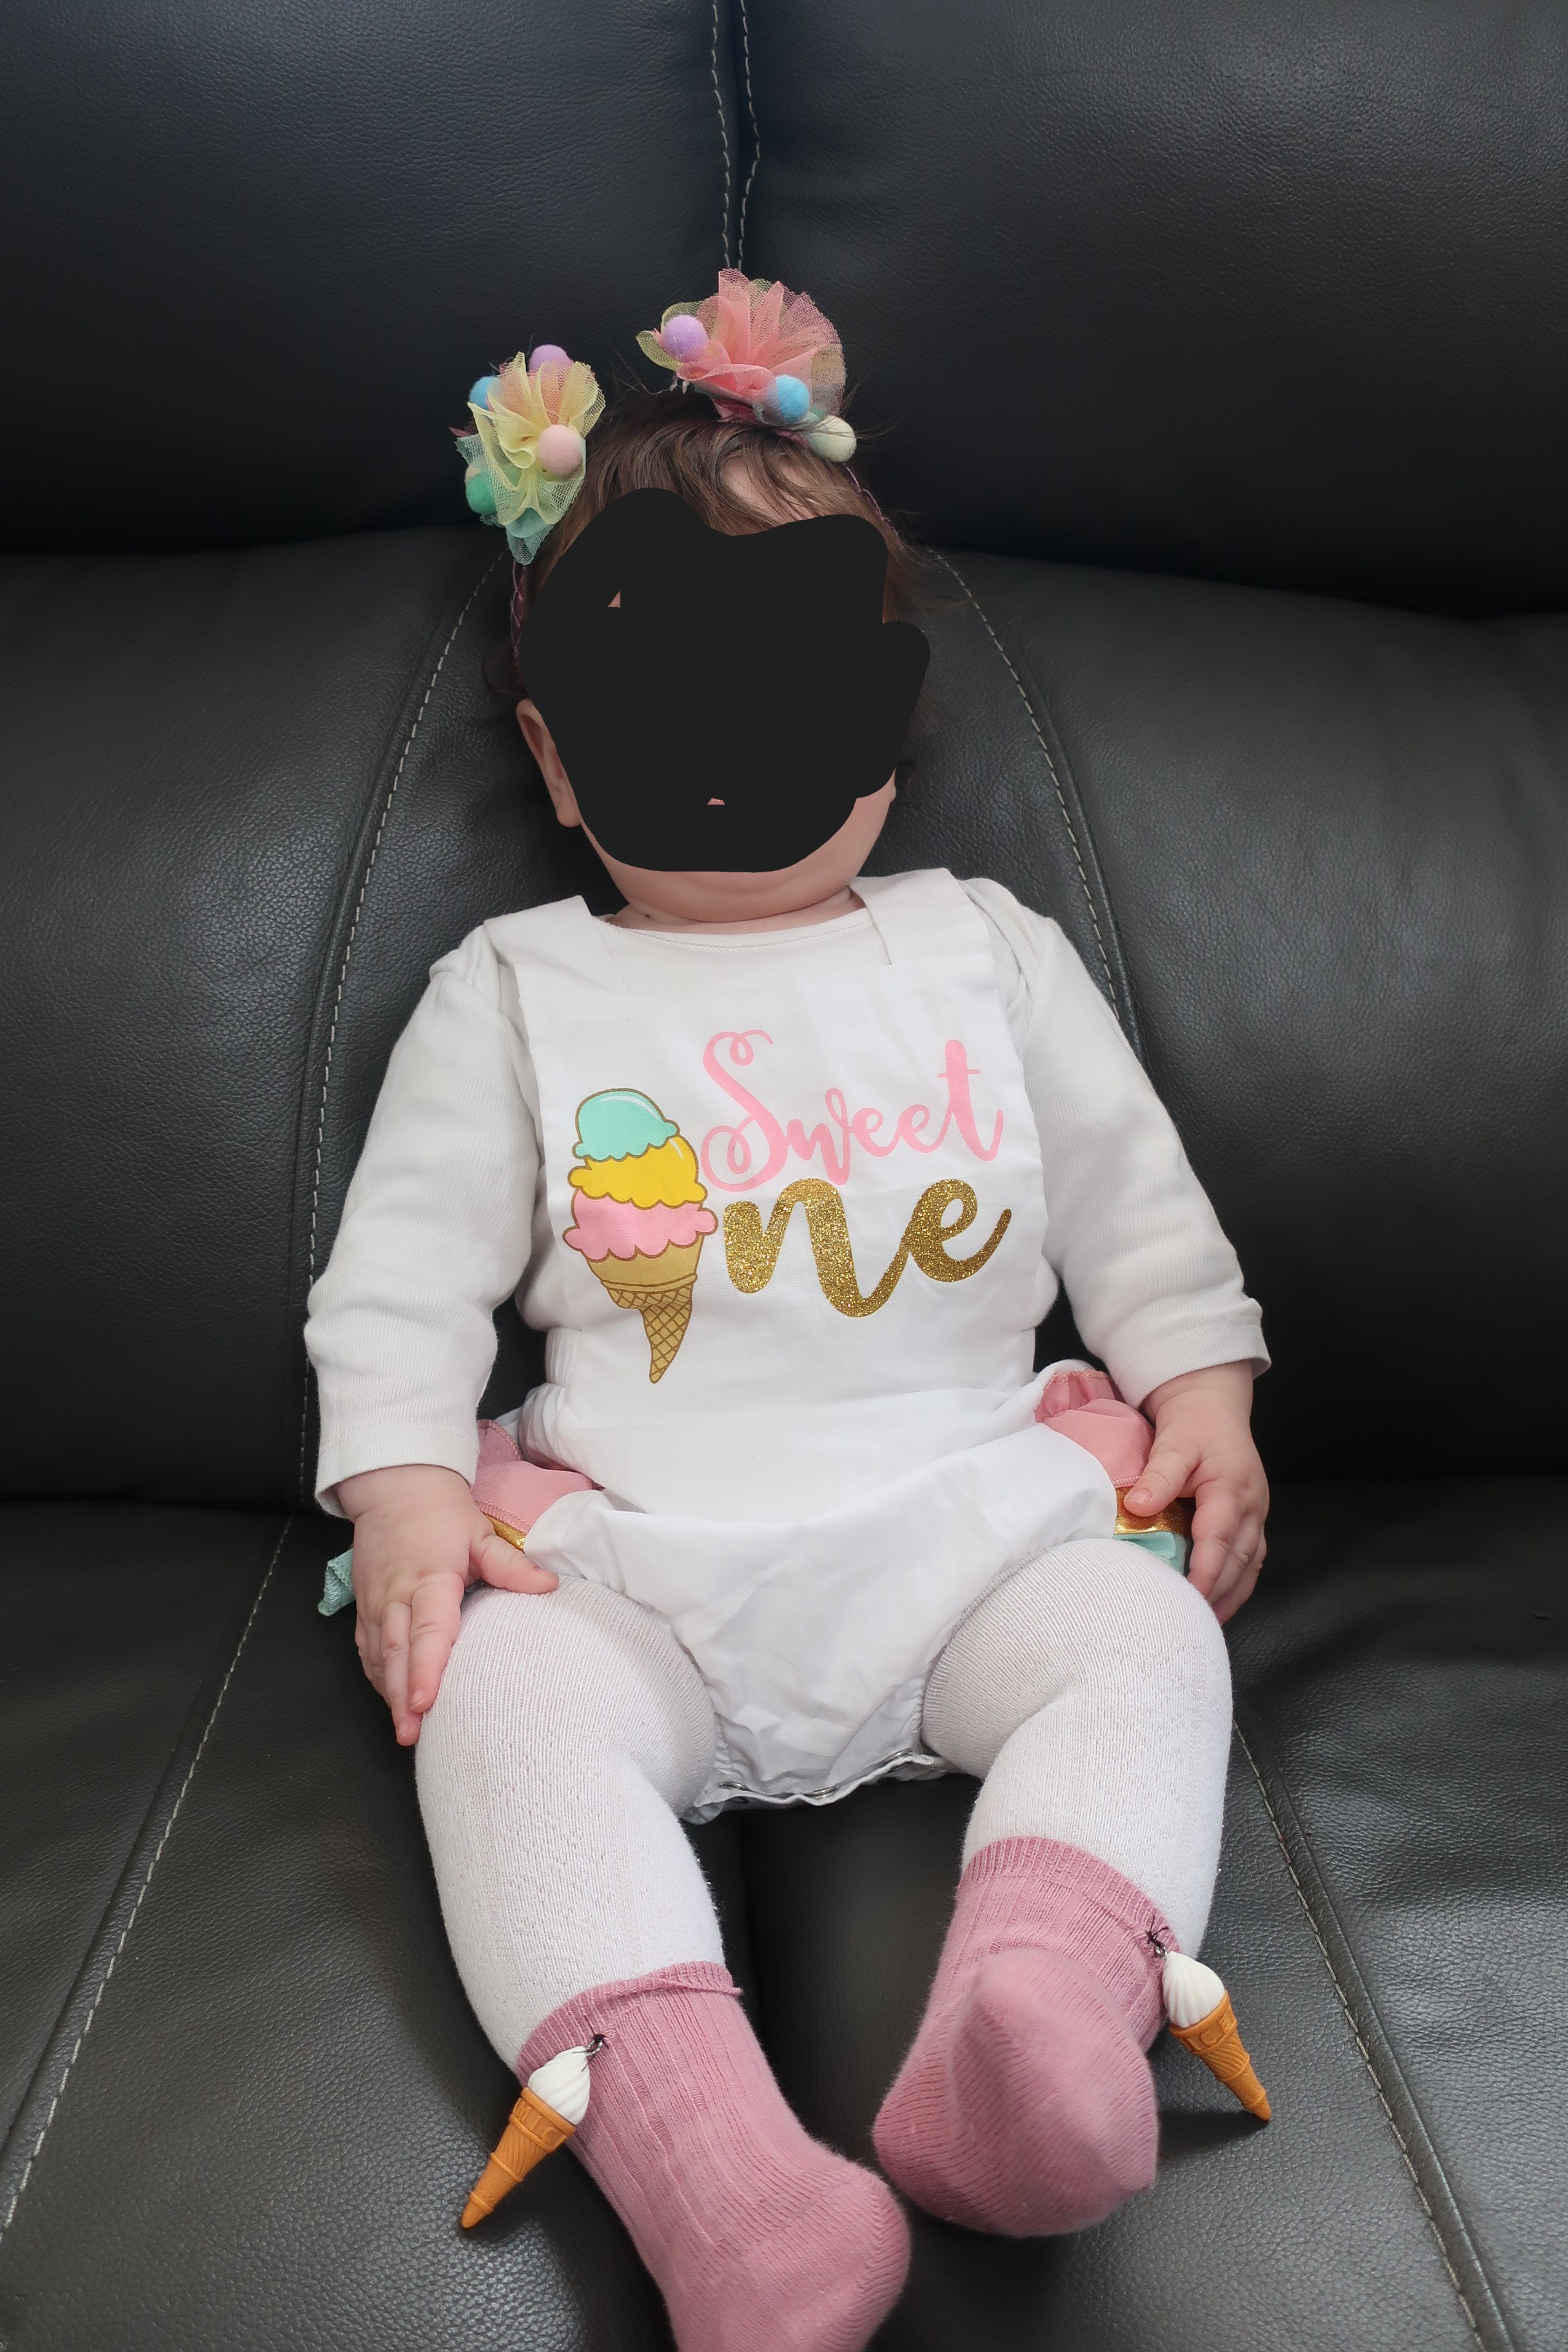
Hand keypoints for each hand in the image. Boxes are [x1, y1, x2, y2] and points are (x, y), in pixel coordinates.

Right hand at [336, 1462, 556, 1744]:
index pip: (427, 1630)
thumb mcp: (480, 1533)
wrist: (394, 1486)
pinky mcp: (364, 1607)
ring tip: (404, 1731)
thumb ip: (510, 1565)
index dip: (425, 1668)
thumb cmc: (441, 1513)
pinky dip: (379, 1677)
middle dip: (401, 1698)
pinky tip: (392, 1698)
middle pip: (396, 1655)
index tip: (425, 1702)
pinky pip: (368, 1650)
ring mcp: (375, 1604)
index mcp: (428, 1580)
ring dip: (389, 1694)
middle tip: (412, 1735)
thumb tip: (549, 1585)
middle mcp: (396, 1598)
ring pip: (378, 1658)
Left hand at [1125, 1362, 1267, 1623]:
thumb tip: (1138, 1506)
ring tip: (1203, 1624)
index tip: (1189, 1597)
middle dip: (1217, 1594)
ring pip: (1248, 1566)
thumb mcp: (1173, 1441)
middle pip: (1237, 1560)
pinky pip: (1249, 1561)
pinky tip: (1217, 1603)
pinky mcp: (1251, 1521)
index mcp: (1231, 1488)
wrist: (1212, 1407)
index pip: (1219, 1539)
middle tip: (1189, 1622)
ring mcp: (1254, 1516)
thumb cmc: (1193, 1424)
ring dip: (1229, 1597)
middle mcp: (1250, 1507)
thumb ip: (1159, 1474)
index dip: (1206, 1572)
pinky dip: (1235, 1585)